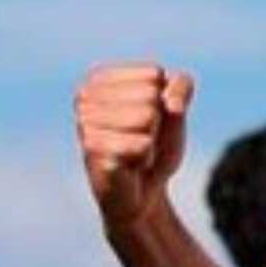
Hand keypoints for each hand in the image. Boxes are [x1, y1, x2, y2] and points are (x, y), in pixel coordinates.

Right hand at [74, 62, 192, 229]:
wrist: (143, 192)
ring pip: (147, 116)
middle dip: (157, 123)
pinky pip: (142, 143)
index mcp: (99, 78)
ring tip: (133, 152)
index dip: (162, 102)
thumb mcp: (175, 109)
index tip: (146, 122)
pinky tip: (129, 166)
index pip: (154, 74)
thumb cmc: (155, 145)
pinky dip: (145, 158)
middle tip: (140, 140)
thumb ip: (181, 86)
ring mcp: (85, 122)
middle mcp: (84, 96)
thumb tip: (173, 102)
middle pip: (151, 95)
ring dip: (149, 141)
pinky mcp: (93, 150)